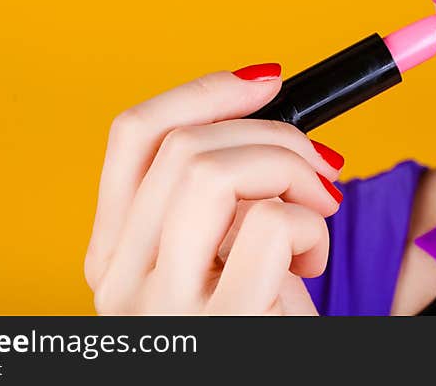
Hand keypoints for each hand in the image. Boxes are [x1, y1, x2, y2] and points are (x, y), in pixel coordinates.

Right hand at [84, 64, 343, 314]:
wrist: (267, 384)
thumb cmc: (256, 324)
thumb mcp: (218, 256)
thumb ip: (219, 194)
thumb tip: (265, 106)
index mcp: (116, 249)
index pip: (131, 134)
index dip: (202, 91)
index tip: (265, 80)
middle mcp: (120, 278)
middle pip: (183, 145)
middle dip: (274, 134)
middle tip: (320, 168)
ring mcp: (163, 307)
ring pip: (213, 170)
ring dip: (290, 172)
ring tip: (316, 213)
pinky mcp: (219, 327)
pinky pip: (270, 225)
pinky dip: (311, 227)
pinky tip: (311, 266)